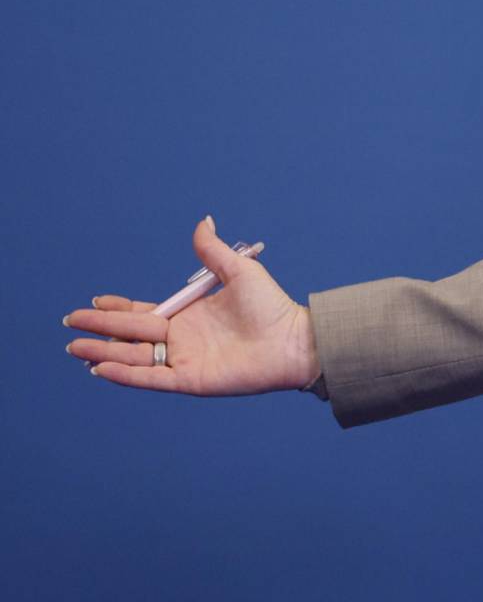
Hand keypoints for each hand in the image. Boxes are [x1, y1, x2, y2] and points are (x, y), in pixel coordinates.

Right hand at [63, 216, 318, 396]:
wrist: (294, 340)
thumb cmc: (272, 307)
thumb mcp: (239, 272)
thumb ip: (213, 251)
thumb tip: (203, 221)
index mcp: (189, 315)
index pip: (144, 312)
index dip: (118, 308)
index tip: (94, 300)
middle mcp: (182, 339)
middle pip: (131, 334)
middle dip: (99, 327)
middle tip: (70, 322)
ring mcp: (184, 360)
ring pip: (134, 357)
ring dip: (103, 352)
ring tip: (74, 348)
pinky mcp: (190, 380)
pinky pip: (150, 379)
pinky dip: (125, 374)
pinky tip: (100, 369)